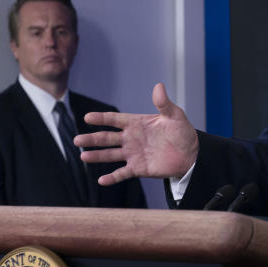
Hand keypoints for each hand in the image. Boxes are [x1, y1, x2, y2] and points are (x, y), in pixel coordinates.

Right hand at [75, 83, 199, 185]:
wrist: (190, 154)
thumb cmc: (182, 132)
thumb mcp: (175, 116)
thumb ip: (164, 104)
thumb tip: (158, 86)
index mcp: (136, 123)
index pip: (115, 120)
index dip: (102, 119)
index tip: (88, 117)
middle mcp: (131, 138)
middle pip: (107, 138)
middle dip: (92, 139)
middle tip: (77, 139)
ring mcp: (133, 154)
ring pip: (110, 155)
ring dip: (97, 156)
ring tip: (83, 156)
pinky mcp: (138, 168)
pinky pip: (122, 173)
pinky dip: (112, 177)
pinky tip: (101, 180)